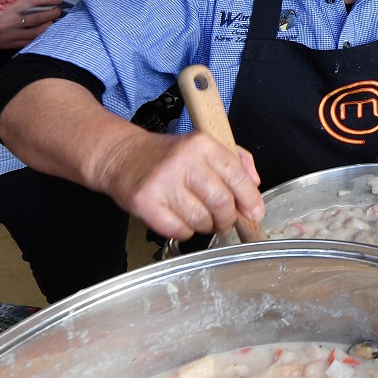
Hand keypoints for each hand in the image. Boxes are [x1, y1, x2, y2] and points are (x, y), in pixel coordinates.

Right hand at [0, 0, 63, 50]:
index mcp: (5, 9)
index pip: (31, 2)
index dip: (47, 0)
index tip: (57, 0)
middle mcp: (9, 23)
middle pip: (37, 18)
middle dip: (52, 13)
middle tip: (60, 10)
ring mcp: (9, 36)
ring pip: (36, 32)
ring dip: (48, 26)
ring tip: (55, 21)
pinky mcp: (9, 46)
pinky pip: (29, 42)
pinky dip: (39, 37)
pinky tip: (45, 33)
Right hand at [98, 128, 264, 240]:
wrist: (122, 156)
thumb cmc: (167, 155)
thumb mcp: (203, 146)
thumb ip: (235, 160)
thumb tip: (255, 184)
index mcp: (202, 144)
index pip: (236, 175)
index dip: (250, 199)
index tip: (254, 213)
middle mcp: (183, 161)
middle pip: (221, 202)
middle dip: (228, 219)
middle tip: (225, 222)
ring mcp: (162, 183)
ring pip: (201, 220)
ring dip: (207, 227)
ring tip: (202, 220)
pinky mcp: (146, 203)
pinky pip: (179, 230)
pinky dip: (186, 232)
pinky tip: (182, 221)